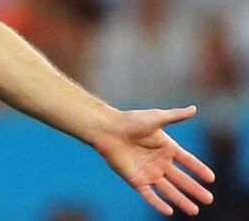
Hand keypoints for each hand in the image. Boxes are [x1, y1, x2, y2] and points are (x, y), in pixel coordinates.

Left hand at [96, 105, 214, 215]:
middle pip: (181, 179)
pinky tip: (169, 212)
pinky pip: (149, 194)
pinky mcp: (135, 179)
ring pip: (168, 190)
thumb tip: (194, 109)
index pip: (187, 161)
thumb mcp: (156, 118)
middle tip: (209, 200)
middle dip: (194, 189)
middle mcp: (159, 161)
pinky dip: (158, 203)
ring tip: (194, 211)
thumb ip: (176, 116)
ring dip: (181, 200)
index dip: (198, 169)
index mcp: (166, 147)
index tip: (211, 178)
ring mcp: (148, 172)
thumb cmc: (130, 121)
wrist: (107, 129)